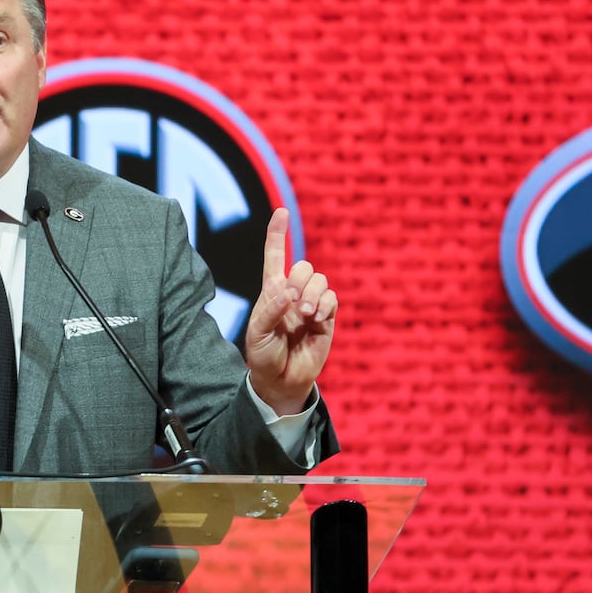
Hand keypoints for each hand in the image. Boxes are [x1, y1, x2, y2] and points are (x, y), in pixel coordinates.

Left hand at [242, 208, 336, 414]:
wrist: (282, 380)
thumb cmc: (264, 355)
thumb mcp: (258, 334)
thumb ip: (271, 310)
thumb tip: (288, 291)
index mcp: (271, 292)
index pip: (274, 256)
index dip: (277, 234)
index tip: (282, 212)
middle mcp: (293, 293)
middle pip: (303, 266)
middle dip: (300, 279)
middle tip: (294, 303)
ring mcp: (312, 305)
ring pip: (320, 280)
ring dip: (314, 294)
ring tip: (306, 315)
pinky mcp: (327, 318)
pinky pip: (333, 298)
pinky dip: (326, 305)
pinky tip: (317, 320)